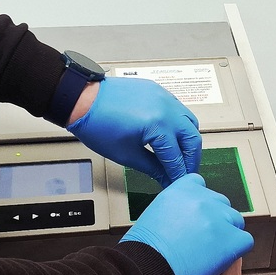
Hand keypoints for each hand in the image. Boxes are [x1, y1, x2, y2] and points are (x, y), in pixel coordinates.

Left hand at [67, 77, 200, 185]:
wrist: (83, 100)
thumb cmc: (97, 124)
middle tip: (185, 172)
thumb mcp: (126, 154)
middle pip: (192, 139)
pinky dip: (180, 124)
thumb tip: (166, 178)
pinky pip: (179, 109)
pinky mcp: (159, 91)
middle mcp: (166, 108)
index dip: (178, 174)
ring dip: (189, 140)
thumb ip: (152, 168)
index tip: (178, 184)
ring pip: (190, 122)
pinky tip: (172, 135)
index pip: (176, 157)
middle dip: (191, 159)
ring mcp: (164, 97)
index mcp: (158, 125)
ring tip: (180, 155)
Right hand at [121, 174, 253, 274]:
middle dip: (214, 220)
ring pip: (235, 222)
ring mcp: (219, 218)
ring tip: (211, 253)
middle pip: (221, 205)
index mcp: (182, 189)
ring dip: (226, 235)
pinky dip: (236, 250)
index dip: (201, 205)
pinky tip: (221, 260)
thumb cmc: (143, 251)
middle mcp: (203, 199)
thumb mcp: (154, 215)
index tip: (196, 219)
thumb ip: (175, 210)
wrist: (146, 270)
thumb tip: (185, 220)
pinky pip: (245, 241)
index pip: (201, 186)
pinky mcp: (231, 239)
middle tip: (202, 240)